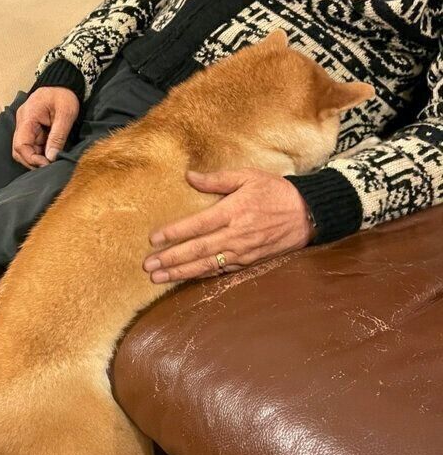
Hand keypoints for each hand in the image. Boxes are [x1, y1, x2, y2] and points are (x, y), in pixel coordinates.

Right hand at [12, 86, 79, 168]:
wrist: (64, 83)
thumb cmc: (64, 95)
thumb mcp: (65, 114)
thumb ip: (58, 136)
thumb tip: (51, 157)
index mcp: (27, 118)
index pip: (20, 145)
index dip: (31, 159)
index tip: (47, 164)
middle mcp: (22, 123)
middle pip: (19, 150)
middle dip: (33, 162)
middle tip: (50, 167)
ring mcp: (26, 127)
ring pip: (25, 150)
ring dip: (37, 159)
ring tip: (52, 162)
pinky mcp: (33, 130)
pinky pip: (32, 146)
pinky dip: (40, 153)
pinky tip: (51, 156)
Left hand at [143, 169, 315, 282]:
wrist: (306, 214)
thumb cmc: (275, 191)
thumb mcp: (248, 176)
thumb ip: (217, 179)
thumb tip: (189, 176)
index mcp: (234, 211)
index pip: (198, 224)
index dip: (175, 233)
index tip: (154, 239)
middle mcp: (236, 235)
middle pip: (198, 250)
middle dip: (171, 259)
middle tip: (148, 266)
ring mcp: (242, 252)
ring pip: (206, 265)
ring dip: (180, 272)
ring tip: (158, 278)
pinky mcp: (247, 262)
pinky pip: (219, 271)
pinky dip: (200, 275)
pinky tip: (183, 278)